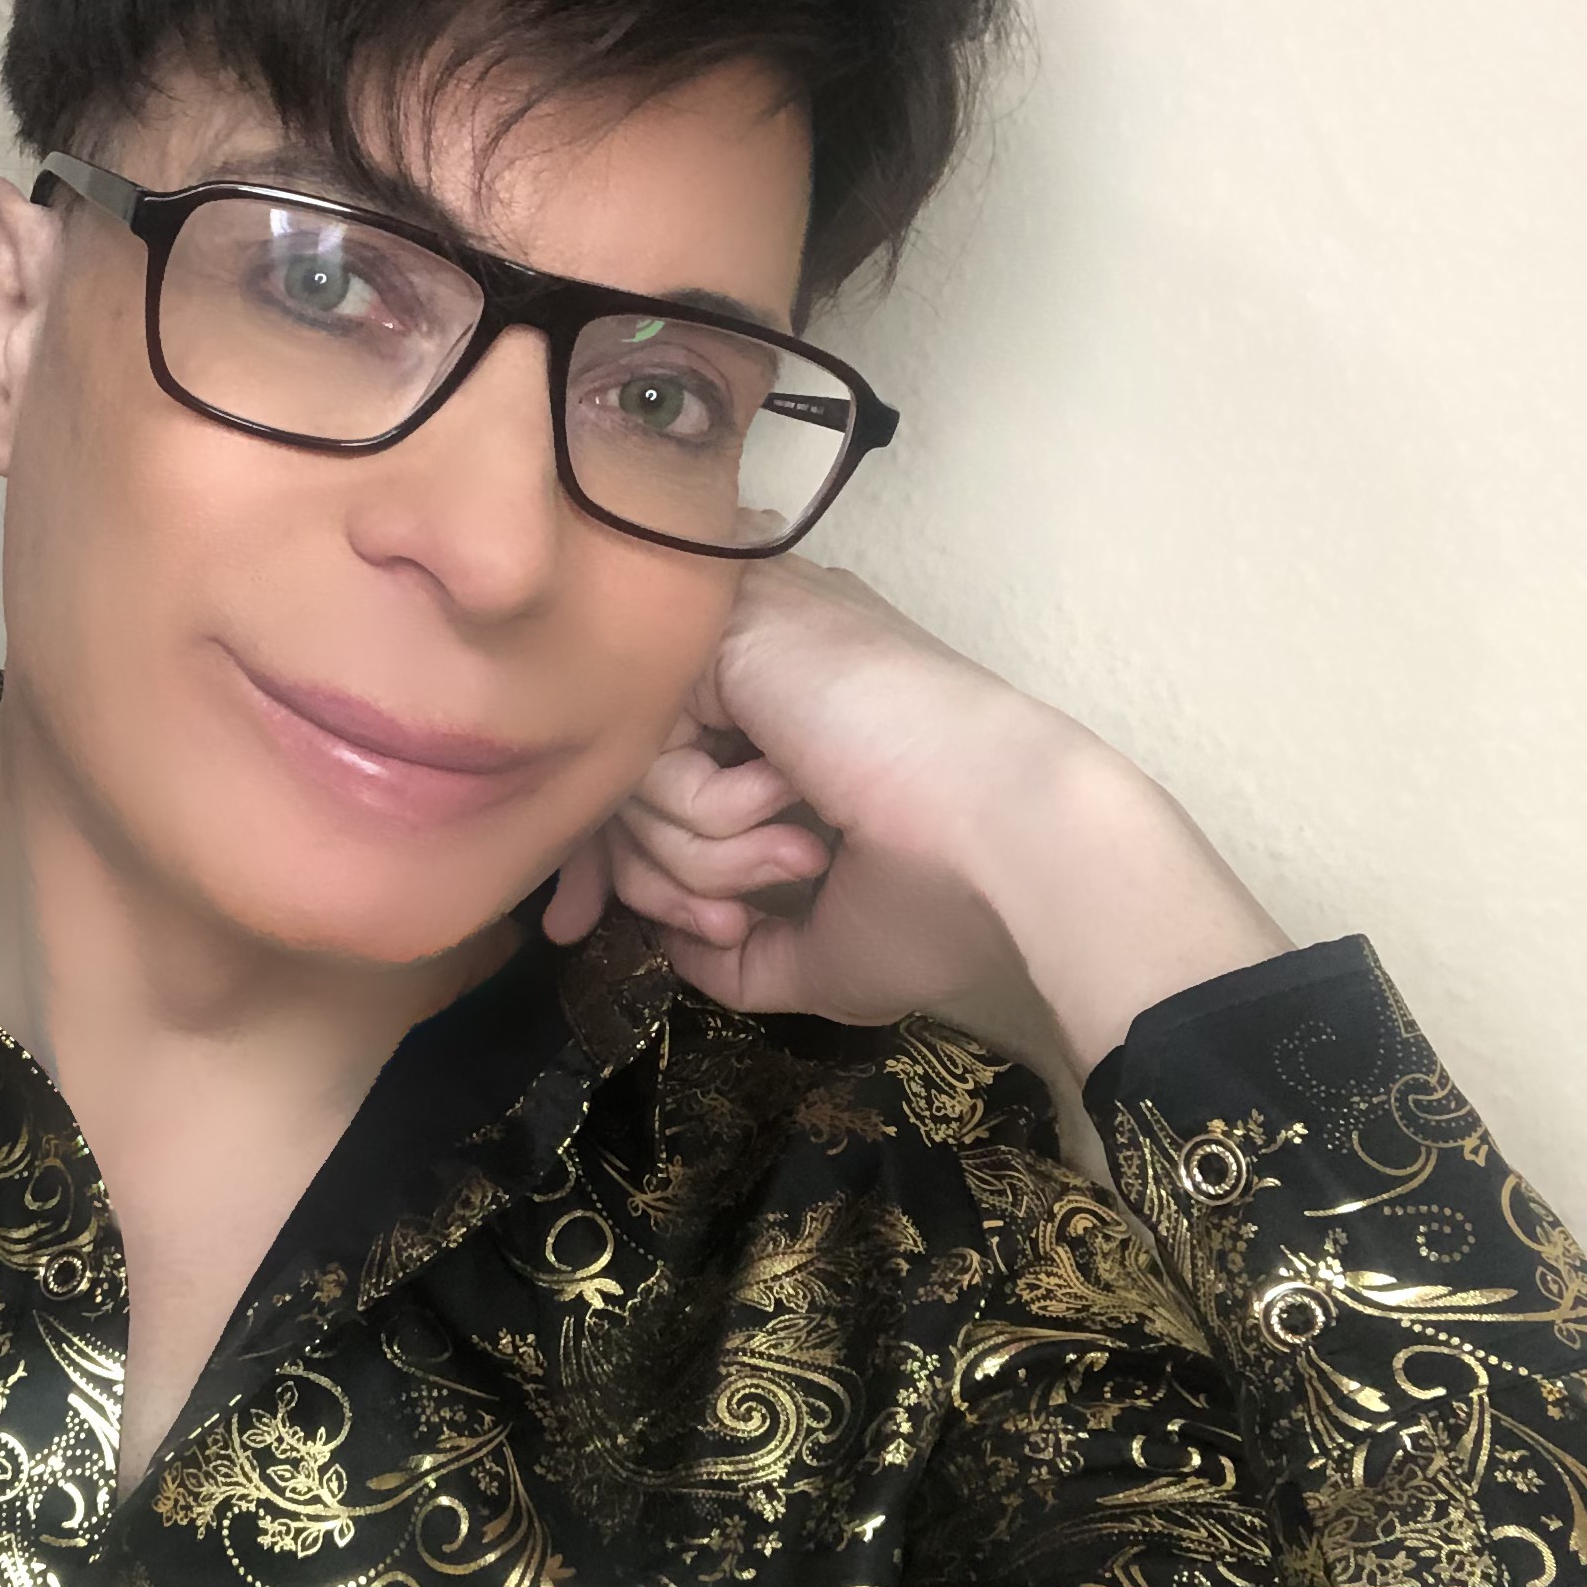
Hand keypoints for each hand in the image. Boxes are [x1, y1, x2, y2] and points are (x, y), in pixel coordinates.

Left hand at [541, 555, 1292, 1103]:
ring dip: (695, 854)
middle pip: (617, 774)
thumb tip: (664, 949)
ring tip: (796, 856)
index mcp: (782, 713)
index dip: (601, 856)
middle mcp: (753, 665)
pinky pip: (645, 746)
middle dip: (653, 876)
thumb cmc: (945, 900)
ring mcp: (742, 639)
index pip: (639, 769)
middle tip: (735, 917)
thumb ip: (736, 952)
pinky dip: (706, 812)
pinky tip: (789, 807)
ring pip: (627, 765)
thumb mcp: (823, 950)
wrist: (1014, 849)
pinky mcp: (731, 633)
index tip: (572, 927)